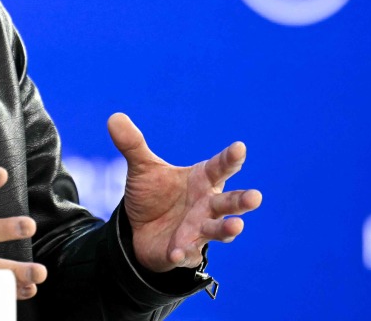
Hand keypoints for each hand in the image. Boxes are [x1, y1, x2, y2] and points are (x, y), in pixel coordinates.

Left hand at [108, 113, 261, 272]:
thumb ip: (133, 144)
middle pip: (229, 202)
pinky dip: (181, 252)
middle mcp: (206, 205)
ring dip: (226, 229)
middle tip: (255, 197)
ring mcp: (198, 230)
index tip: (240, 148)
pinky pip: (185, 252)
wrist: (141, 229)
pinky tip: (176, 251)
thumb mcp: (142, 168)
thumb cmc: (155, 194)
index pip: (220, 166)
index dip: (230, 158)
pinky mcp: (183, 251)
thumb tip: (114, 117)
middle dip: (242, 201)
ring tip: (236, 227)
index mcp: (202, 180)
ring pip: (217, 230)